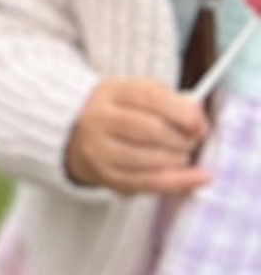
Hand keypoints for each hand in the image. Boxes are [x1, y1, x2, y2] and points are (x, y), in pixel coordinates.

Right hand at [64, 77, 212, 198]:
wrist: (75, 134)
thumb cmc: (118, 111)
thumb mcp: (136, 92)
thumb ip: (169, 99)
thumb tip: (198, 116)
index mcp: (110, 92)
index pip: (151, 98)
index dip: (182, 112)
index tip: (200, 124)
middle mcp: (99, 119)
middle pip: (152, 130)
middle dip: (182, 138)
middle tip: (193, 141)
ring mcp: (99, 150)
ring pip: (151, 159)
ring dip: (179, 159)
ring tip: (183, 155)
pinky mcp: (105, 175)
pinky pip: (148, 183)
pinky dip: (178, 182)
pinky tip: (198, 178)